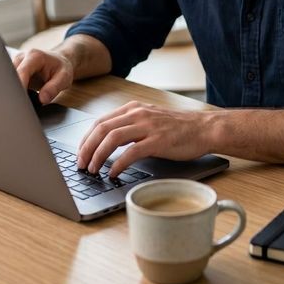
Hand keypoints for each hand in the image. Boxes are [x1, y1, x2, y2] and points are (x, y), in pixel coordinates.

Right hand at [12, 48, 73, 104]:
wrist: (58, 62)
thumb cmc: (61, 68)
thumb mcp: (64, 78)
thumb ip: (54, 88)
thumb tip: (42, 99)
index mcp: (34, 56)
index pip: (22, 72)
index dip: (20, 87)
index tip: (21, 102)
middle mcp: (22, 58)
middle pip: (10, 76)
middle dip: (14, 92)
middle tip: (21, 107)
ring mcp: (15, 64)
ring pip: (7, 80)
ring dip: (12, 93)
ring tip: (22, 104)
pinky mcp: (12, 71)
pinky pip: (8, 83)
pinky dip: (13, 92)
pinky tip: (20, 99)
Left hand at [76, 101, 209, 176]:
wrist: (204, 128)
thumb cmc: (178, 128)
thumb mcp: (150, 120)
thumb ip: (131, 127)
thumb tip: (108, 144)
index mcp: (133, 109)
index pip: (100, 122)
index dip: (86, 139)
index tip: (80, 153)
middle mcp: (138, 114)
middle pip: (102, 129)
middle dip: (86, 148)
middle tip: (81, 165)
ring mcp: (148, 126)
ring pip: (112, 138)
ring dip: (98, 156)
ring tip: (93, 170)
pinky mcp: (158, 141)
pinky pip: (131, 152)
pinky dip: (118, 164)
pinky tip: (113, 174)